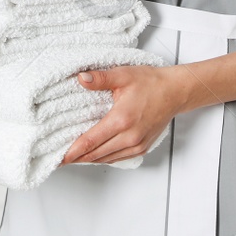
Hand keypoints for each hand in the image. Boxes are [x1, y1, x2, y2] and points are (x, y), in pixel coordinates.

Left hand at [59, 64, 190, 165]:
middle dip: (77, 158)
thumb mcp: (123, 75)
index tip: (60, 157)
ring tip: (74, 158)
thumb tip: (82, 78)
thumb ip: (100, 78)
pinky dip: (104, 158)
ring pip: (107, 158)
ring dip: (90, 159)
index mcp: (121, 119)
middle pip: (97, 154)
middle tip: (60, 160)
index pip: (91, 141)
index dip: (74, 151)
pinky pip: (118, 158)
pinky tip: (95, 155)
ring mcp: (137, 144)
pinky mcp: (142, 147)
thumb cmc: (151, 83)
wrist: (175, 92)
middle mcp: (130, 136)